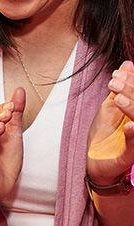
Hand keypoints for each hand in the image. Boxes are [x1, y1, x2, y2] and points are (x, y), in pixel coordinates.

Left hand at [87, 60, 133, 184]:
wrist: (95, 162)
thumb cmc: (104, 135)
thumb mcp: (110, 107)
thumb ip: (120, 87)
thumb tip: (127, 64)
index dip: (133, 81)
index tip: (118, 72)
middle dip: (131, 90)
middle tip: (115, 82)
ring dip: (132, 106)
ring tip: (118, 97)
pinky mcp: (132, 154)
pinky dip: (133, 133)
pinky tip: (129, 125)